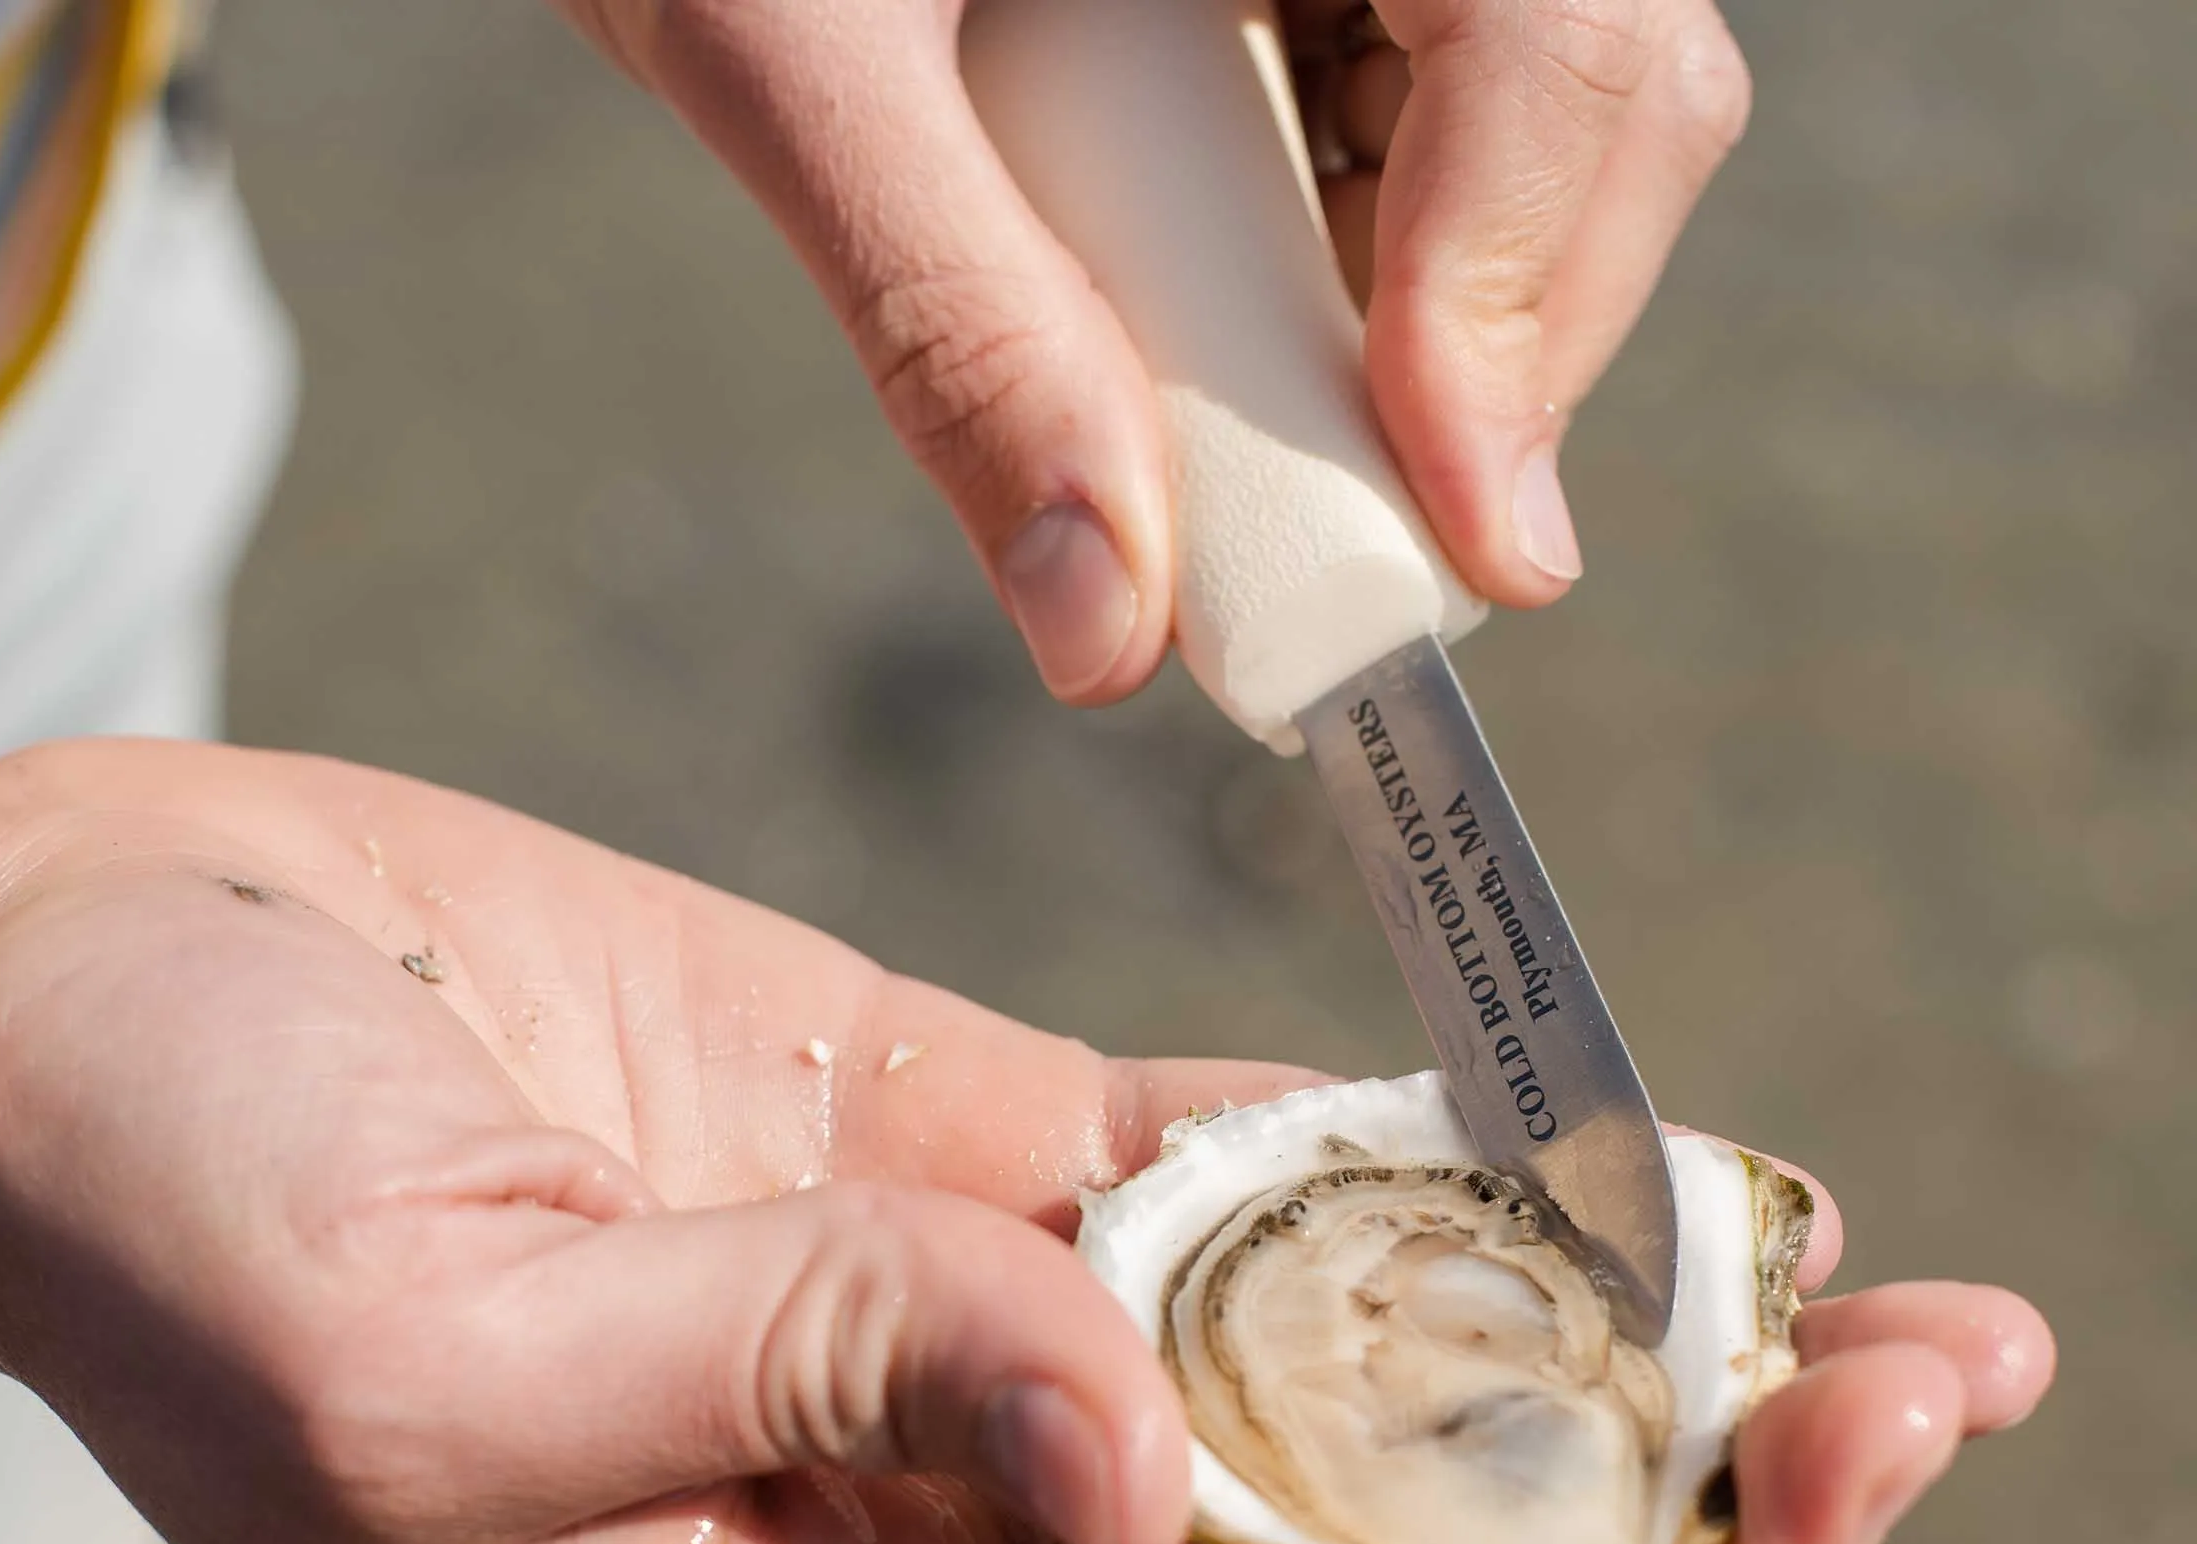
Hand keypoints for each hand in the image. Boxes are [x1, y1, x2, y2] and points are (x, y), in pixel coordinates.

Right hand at [0, 738, 2050, 1543]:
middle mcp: (931, 1529)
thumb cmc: (157, 1204)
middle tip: (1927, 1427)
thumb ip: (785, 1380)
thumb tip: (1133, 1436)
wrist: (70, 988)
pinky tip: (1601, 1145)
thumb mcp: (420, 1355)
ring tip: (1864, 1287)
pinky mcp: (927, 1127)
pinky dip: (1417, 1177)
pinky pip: (1230, 1180)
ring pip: (1341, 1397)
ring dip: (1597, 1362)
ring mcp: (950, 1319)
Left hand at [559, 0, 1752, 696]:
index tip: (1469, 540)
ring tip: (1250, 459)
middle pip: (1596, 106)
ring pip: (1533, 156)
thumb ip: (950, 325)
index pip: (1562, 33)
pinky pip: (1418, 158)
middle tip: (1352, 561)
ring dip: (1423, 349)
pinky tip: (1216, 340)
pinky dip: (1351, 305)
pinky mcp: (1328, 1)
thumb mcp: (792, 58)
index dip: (1530, 286)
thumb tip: (1106, 636)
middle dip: (1497, 355)